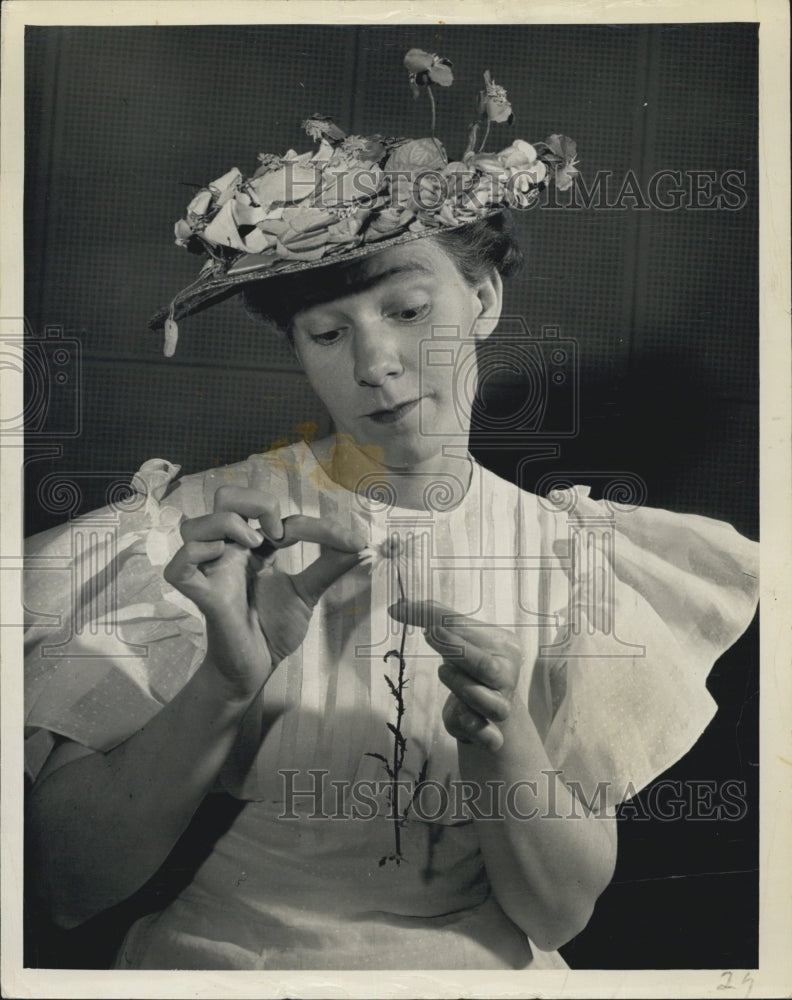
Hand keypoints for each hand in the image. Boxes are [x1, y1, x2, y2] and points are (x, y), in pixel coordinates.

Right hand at [164, 485, 364, 699]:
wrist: (256, 669)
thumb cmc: (272, 629)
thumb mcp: (308, 593)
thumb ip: (329, 567)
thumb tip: (363, 547)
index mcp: (253, 546)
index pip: (275, 513)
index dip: (318, 524)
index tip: (353, 544)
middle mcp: (229, 552)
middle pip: (224, 496)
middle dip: (254, 501)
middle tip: (277, 533)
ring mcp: (212, 572)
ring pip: (194, 524)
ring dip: (226, 524)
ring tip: (255, 547)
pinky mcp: (203, 597)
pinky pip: (179, 567)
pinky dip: (196, 555)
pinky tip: (222, 561)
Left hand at [389, 599, 521, 752]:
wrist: (488, 711)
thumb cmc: (470, 667)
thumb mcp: (457, 640)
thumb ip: (431, 619)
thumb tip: (395, 607)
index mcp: (505, 648)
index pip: (474, 632)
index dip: (447, 624)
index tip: (421, 618)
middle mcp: (507, 677)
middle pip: (487, 667)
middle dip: (458, 651)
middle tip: (429, 634)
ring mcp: (501, 707)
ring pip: (490, 704)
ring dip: (464, 688)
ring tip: (442, 670)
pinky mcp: (491, 734)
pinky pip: (490, 737)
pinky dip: (481, 732)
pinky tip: (465, 721)